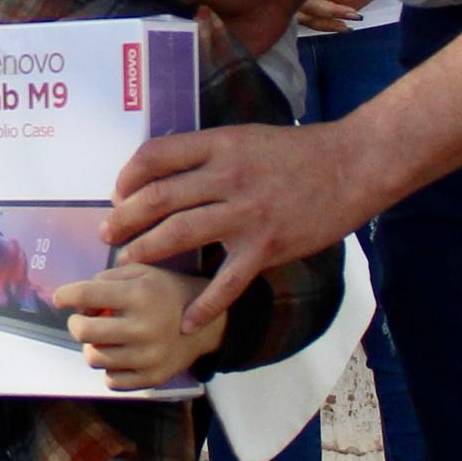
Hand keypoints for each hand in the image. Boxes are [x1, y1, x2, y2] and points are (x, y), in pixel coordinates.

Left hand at [55, 263, 223, 388]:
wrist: (210, 324)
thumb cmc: (167, 293)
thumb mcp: (142, 272)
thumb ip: (107, 279)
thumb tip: (78, 300)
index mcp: (139, 295)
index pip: (86, 294)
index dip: (65, 296)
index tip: (60, 299)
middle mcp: (142, 327)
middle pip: (83, 332)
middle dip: (76, 323)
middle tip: (82, 320)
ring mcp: (147, 357)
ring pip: (93, 358)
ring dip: (91, 346)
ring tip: (102, 338)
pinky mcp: (151, 378)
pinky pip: (111, 381)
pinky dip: (109, 368)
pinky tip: (119, 355)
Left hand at [103, 119, 378, 334]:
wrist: (353, 165)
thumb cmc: (300, 152)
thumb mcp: (246, 138)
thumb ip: (209, 154)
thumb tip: (165, 173)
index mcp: (220, 145)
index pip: (155, 156)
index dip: (127, 176)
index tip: (118, 193)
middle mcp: (227, 177)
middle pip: (157, 198)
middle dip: (124, 218)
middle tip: (108, 233)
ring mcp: (246, 214)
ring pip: (179, 234)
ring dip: (146, 250)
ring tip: (129, 261)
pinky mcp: (266, 246)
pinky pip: (226, 283)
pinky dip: (204, 306)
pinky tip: (186, 322)